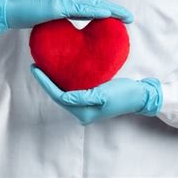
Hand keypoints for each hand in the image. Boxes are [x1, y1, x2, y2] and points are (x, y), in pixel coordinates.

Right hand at [0, 0, 133, 34]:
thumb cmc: (29, 14)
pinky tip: (107, 16)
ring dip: (110, 10)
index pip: (91, 2)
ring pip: (91, 4)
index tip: (120, 15)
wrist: (10, 11)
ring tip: (124, 17)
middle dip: (114, 9)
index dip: (107, 8)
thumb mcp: (53, 15)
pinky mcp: (57, 4)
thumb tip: (83, 22)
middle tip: (129, 18)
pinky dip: (95, 12)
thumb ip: (68, 14)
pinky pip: (80, 9)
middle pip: (95, 1)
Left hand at [30, 64, 162, 125]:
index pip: (58, 96)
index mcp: (84, 112)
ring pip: (63, 93)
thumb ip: (82, 97)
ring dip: (53, 81)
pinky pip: (72, 90)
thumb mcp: (103, 95)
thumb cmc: (124, 94)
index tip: (36, 68)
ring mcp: (86, 107)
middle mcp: (82, 112)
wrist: (140, 96)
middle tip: (36, 65)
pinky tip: (60, 70)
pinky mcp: (90, 99)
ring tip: (44, 67)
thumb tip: (64, 97)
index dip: (45, 82)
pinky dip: (64, 81)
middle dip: (46, 81)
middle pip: (58, 96)